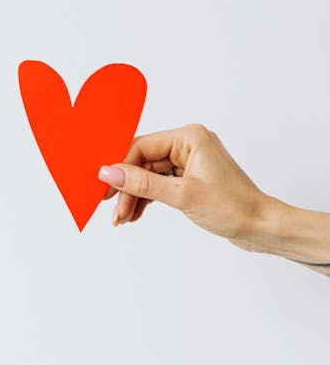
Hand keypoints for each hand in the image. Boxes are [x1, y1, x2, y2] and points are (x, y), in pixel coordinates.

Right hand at [98, 123, 266, 250]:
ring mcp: (189, 161)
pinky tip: (135, 215)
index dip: (120, 168)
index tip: (104, 188)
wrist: (261, 227)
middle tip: (113, 211)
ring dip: (134, 197)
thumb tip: (109, 174)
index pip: (142, 147)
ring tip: (122, 218)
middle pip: (143, 163)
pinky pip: (159, 184)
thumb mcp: (181, 196)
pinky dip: (147, 199)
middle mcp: (188, 144)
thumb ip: (142, 184)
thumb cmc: (233, 207)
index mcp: (190, 137)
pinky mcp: (190, 178)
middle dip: (127, 188)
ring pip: (149, 176)